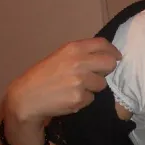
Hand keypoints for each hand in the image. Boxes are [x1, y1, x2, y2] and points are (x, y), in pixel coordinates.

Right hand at [6, 38, 121, 123]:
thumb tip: (107, 55)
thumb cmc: (44, 75)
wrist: (27, 97)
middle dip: (107, 70)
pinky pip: (91, 98)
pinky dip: (84, 100)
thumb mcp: (61, 56)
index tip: (117, 57)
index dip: (113, 51)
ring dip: (93, 88)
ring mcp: (80, 81)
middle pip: (109, 63)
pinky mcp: (79, 98)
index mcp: (73, 48)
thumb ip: (82, 54)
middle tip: (98, 75)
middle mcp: (79, 62)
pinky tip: (69, 97)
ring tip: (76, 88)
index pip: (102, 44)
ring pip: (102, 84)